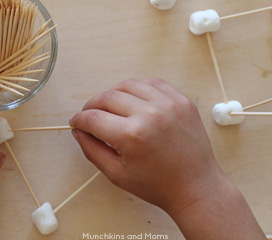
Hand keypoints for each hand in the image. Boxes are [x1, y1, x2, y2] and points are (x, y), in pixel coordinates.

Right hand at [70, 79, 264, 239]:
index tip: (76, 122)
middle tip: (89, 115)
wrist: (196, 188)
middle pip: (107, 97)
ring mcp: (168, 104)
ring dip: (113, 93)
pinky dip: (138, 88)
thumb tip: (78, 130)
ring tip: (110, 106)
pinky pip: (152, 83)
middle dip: (92, 105)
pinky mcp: (182, 100)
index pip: (92, 117)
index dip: (79, 119)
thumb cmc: (157, 185)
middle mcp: (149, 114)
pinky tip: (134, 101)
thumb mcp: (116, 174)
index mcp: (131, 135)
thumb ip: (92, 149)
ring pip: (128, 84)